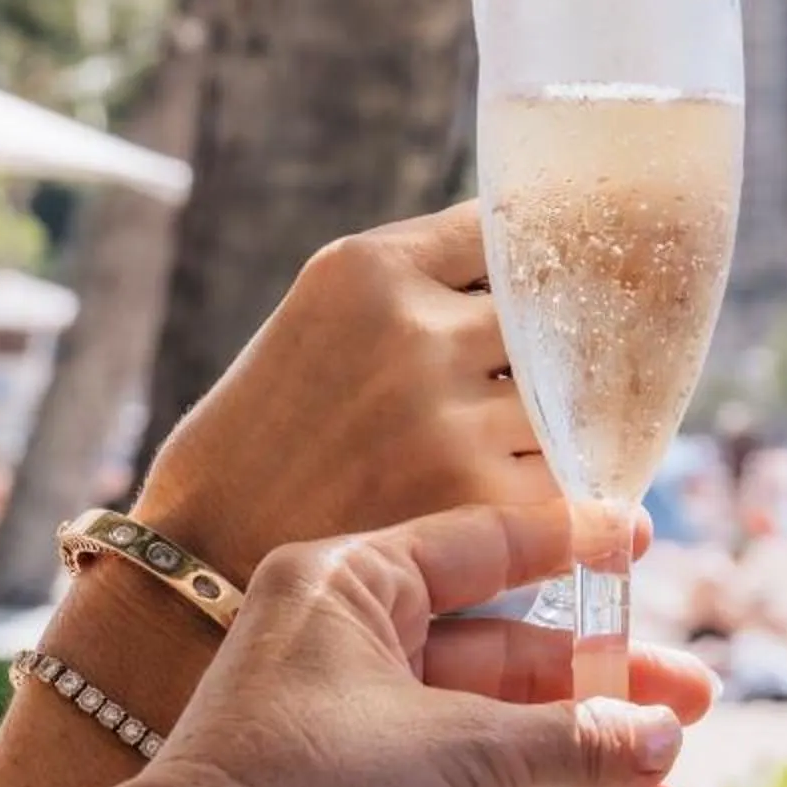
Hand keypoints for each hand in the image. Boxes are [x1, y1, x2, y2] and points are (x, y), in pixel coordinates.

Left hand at [88, 500, 713, 786]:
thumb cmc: (310, 786)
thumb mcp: (465, 749)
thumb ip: (574, 741)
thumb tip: (659, 739)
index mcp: (354, 589)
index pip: (484, 547)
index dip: (572, 544)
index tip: (644, 539)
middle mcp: (349, 656)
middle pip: (506, 666)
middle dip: (603, 702)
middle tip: (691, 710)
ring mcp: (348, 746)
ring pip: (490, 757)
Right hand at [133, 203, 552, 583]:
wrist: (206, 556)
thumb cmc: (274, 432)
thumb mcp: (326, 317)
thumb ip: (426, 283)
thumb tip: (551, 266)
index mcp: (370, 267)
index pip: (510, 229)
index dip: (549, 256)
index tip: (577, 272)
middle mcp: (413, 330)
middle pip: (555, 310)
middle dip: (567, 342)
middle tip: (580, 369)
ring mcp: (445, 414)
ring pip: (568, 393)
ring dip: (563, 417)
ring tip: (522, 443)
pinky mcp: (472, 496)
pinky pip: (565, 472)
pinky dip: (559, 483)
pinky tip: (529, 493)